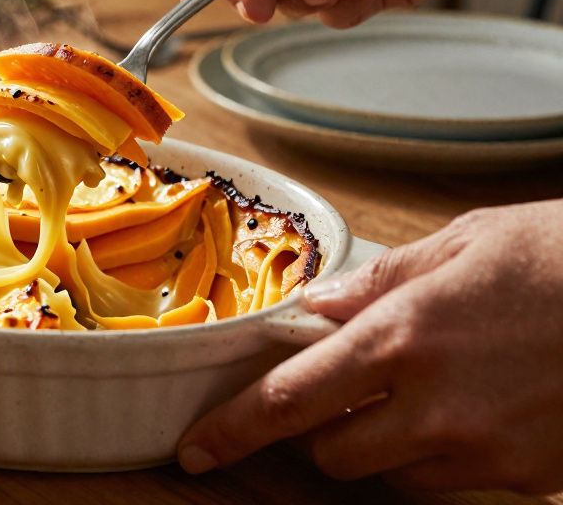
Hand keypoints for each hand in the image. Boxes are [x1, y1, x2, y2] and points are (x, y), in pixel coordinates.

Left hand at [177, 199, 562, 492]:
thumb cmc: (561, 256)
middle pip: (331, 452)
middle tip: (344, 391)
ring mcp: (480, 450)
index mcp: (400, 336)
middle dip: (322, 429)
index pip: (288, 401)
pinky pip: (449, 484)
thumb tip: (318, 309)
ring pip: (388, 476)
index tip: (198, 450)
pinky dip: (438, 456)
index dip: (233, 431)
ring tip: (419, 393)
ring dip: (381, 445)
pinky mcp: (523, 476)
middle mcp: (431, 404)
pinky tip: (467, 411)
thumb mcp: (462, 244)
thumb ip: (379, 282)